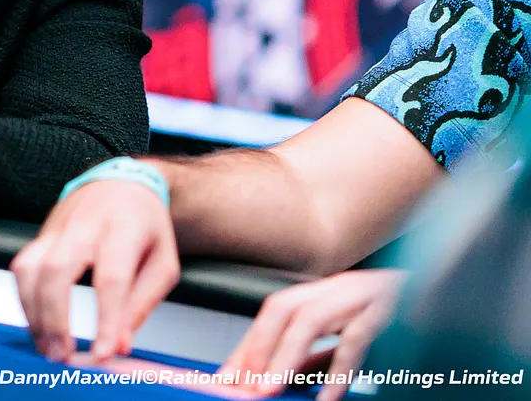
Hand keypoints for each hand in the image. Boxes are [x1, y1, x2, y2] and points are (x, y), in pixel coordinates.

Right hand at [11, 176, 180, 362]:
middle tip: (63, 356)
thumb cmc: (145, 227)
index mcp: (123, 229)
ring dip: (34, 313)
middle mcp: (84, 225)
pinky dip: (24, 300)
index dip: (106, 319)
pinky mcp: (40, 235)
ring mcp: (57, 228)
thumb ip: (142, 303)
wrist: (120, 185)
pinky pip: (21, 267)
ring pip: (31, 268)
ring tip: (48, 348)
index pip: (111, 278)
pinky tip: (37, 324)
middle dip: (56, 318)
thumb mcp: (164, 263)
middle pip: (58, 270)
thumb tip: (122, 344)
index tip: (104, 354)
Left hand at [219, 269, 403, 399]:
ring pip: (312, 319)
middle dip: (258, 346)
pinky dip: (340, 371)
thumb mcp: (348, 339)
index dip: (249, 344)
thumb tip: (280, 379)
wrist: (449, 295)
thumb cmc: (397, 319)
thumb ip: (316, 358)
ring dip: (285, 356)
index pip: (273, 314)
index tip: (228, 377)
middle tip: (242, 384)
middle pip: (284, 308)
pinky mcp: (390, 313)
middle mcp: (338, 288)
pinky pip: (357, 340)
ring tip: (267, 389)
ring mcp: (363, 296)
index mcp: (325, 292)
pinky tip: (328, 398)